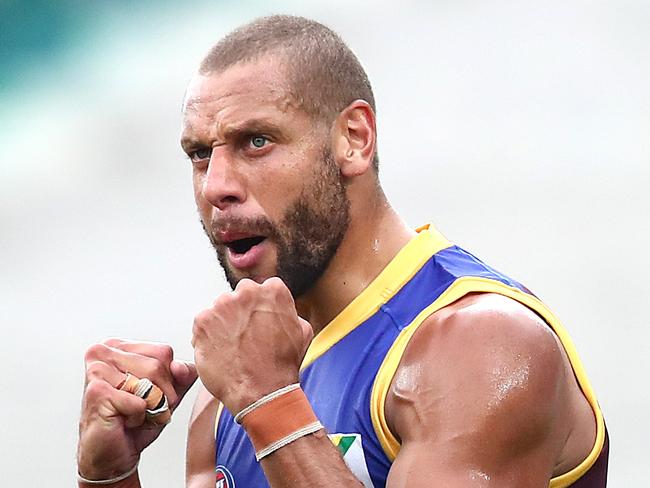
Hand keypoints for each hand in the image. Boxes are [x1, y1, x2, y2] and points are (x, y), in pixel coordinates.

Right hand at [77, 339, 196, 480]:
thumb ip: (182, 374)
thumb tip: (180, 368)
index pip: (164, 352)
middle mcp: (103, 352)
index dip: (168, 379)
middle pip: (158, 366)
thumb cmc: (135, 420)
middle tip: (143, 408)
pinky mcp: (97, 392)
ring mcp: (97, 370)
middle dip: (161, 394)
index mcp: (118, 346)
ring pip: (150, 382)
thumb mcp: (168, 391)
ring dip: (149, 406)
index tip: (152, 393)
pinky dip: (138, 417)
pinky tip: (122, 420)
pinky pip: (139, 403)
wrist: (111, 456)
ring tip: (133, 412)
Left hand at [192, 277, 312, 413]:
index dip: (261, 308)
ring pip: (220, 310)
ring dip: (224, 324)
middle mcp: (247, 292)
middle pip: (239, 296)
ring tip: (233, 348)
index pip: (262, 289)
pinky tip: (221, 352)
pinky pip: (203, 324)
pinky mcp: (203, 321)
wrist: (261, 392)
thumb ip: (289, 311)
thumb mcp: (302, 331)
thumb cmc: (282, 365)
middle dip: (241, 312)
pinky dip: (208, 336)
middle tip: (246, 336)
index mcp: (273, 290)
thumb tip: (282, 309)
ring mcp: (222, 305)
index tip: (260, 321)